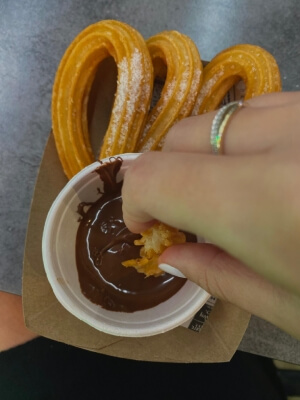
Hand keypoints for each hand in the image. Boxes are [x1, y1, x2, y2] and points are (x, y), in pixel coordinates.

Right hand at [122, 92, 299, 338]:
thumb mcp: (289, 307)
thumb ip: (218, 275)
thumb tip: (168, 252)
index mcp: (271, 198)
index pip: (159, 176)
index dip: (137, 201)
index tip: (146, 226)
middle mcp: (291, 136)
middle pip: (184, 136)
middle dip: (170, 176)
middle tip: (189, 215)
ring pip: (223, 114)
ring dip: (209, 153)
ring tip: (233, 191)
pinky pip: (266, 107)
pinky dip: (248, 136)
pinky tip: (271, 168)